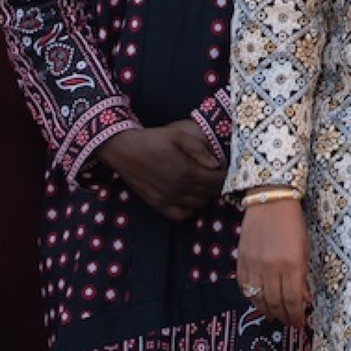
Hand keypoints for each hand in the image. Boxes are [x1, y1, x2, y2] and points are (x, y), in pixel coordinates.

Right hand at [99, 121, 225, 220]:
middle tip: (218, 176)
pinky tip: (191, 197)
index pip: (216, 180)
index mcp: (186, 170)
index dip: (225, 175)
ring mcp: (167, 198)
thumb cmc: (153, 139)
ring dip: (206, 196)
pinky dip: (190, 209)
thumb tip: (216, 164)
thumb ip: (199, 149)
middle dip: (218, 185)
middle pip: (209, 193)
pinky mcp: (157, 204)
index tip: (225, 168)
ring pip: (198, 204)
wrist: (124, 150)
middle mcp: (178, 188)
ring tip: (206, 184)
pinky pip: (181, 215)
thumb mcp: (179, 135)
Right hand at [235, 198, 309, 328]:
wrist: (270, 202)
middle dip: (284, 317)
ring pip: (258, 299)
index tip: (300, 324)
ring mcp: (254, 266)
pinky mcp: (241, 262)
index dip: (296, 316)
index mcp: (292, 264)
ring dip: (267, 311)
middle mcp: (271, 268)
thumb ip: (303, 276)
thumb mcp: (305, 248)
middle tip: (289, 322)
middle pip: (275, 303)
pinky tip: (260, 303)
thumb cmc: (293, 224)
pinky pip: (244, 288)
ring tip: (275, 316)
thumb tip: (304, 300)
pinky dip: (252, 299)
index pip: (293, 300)